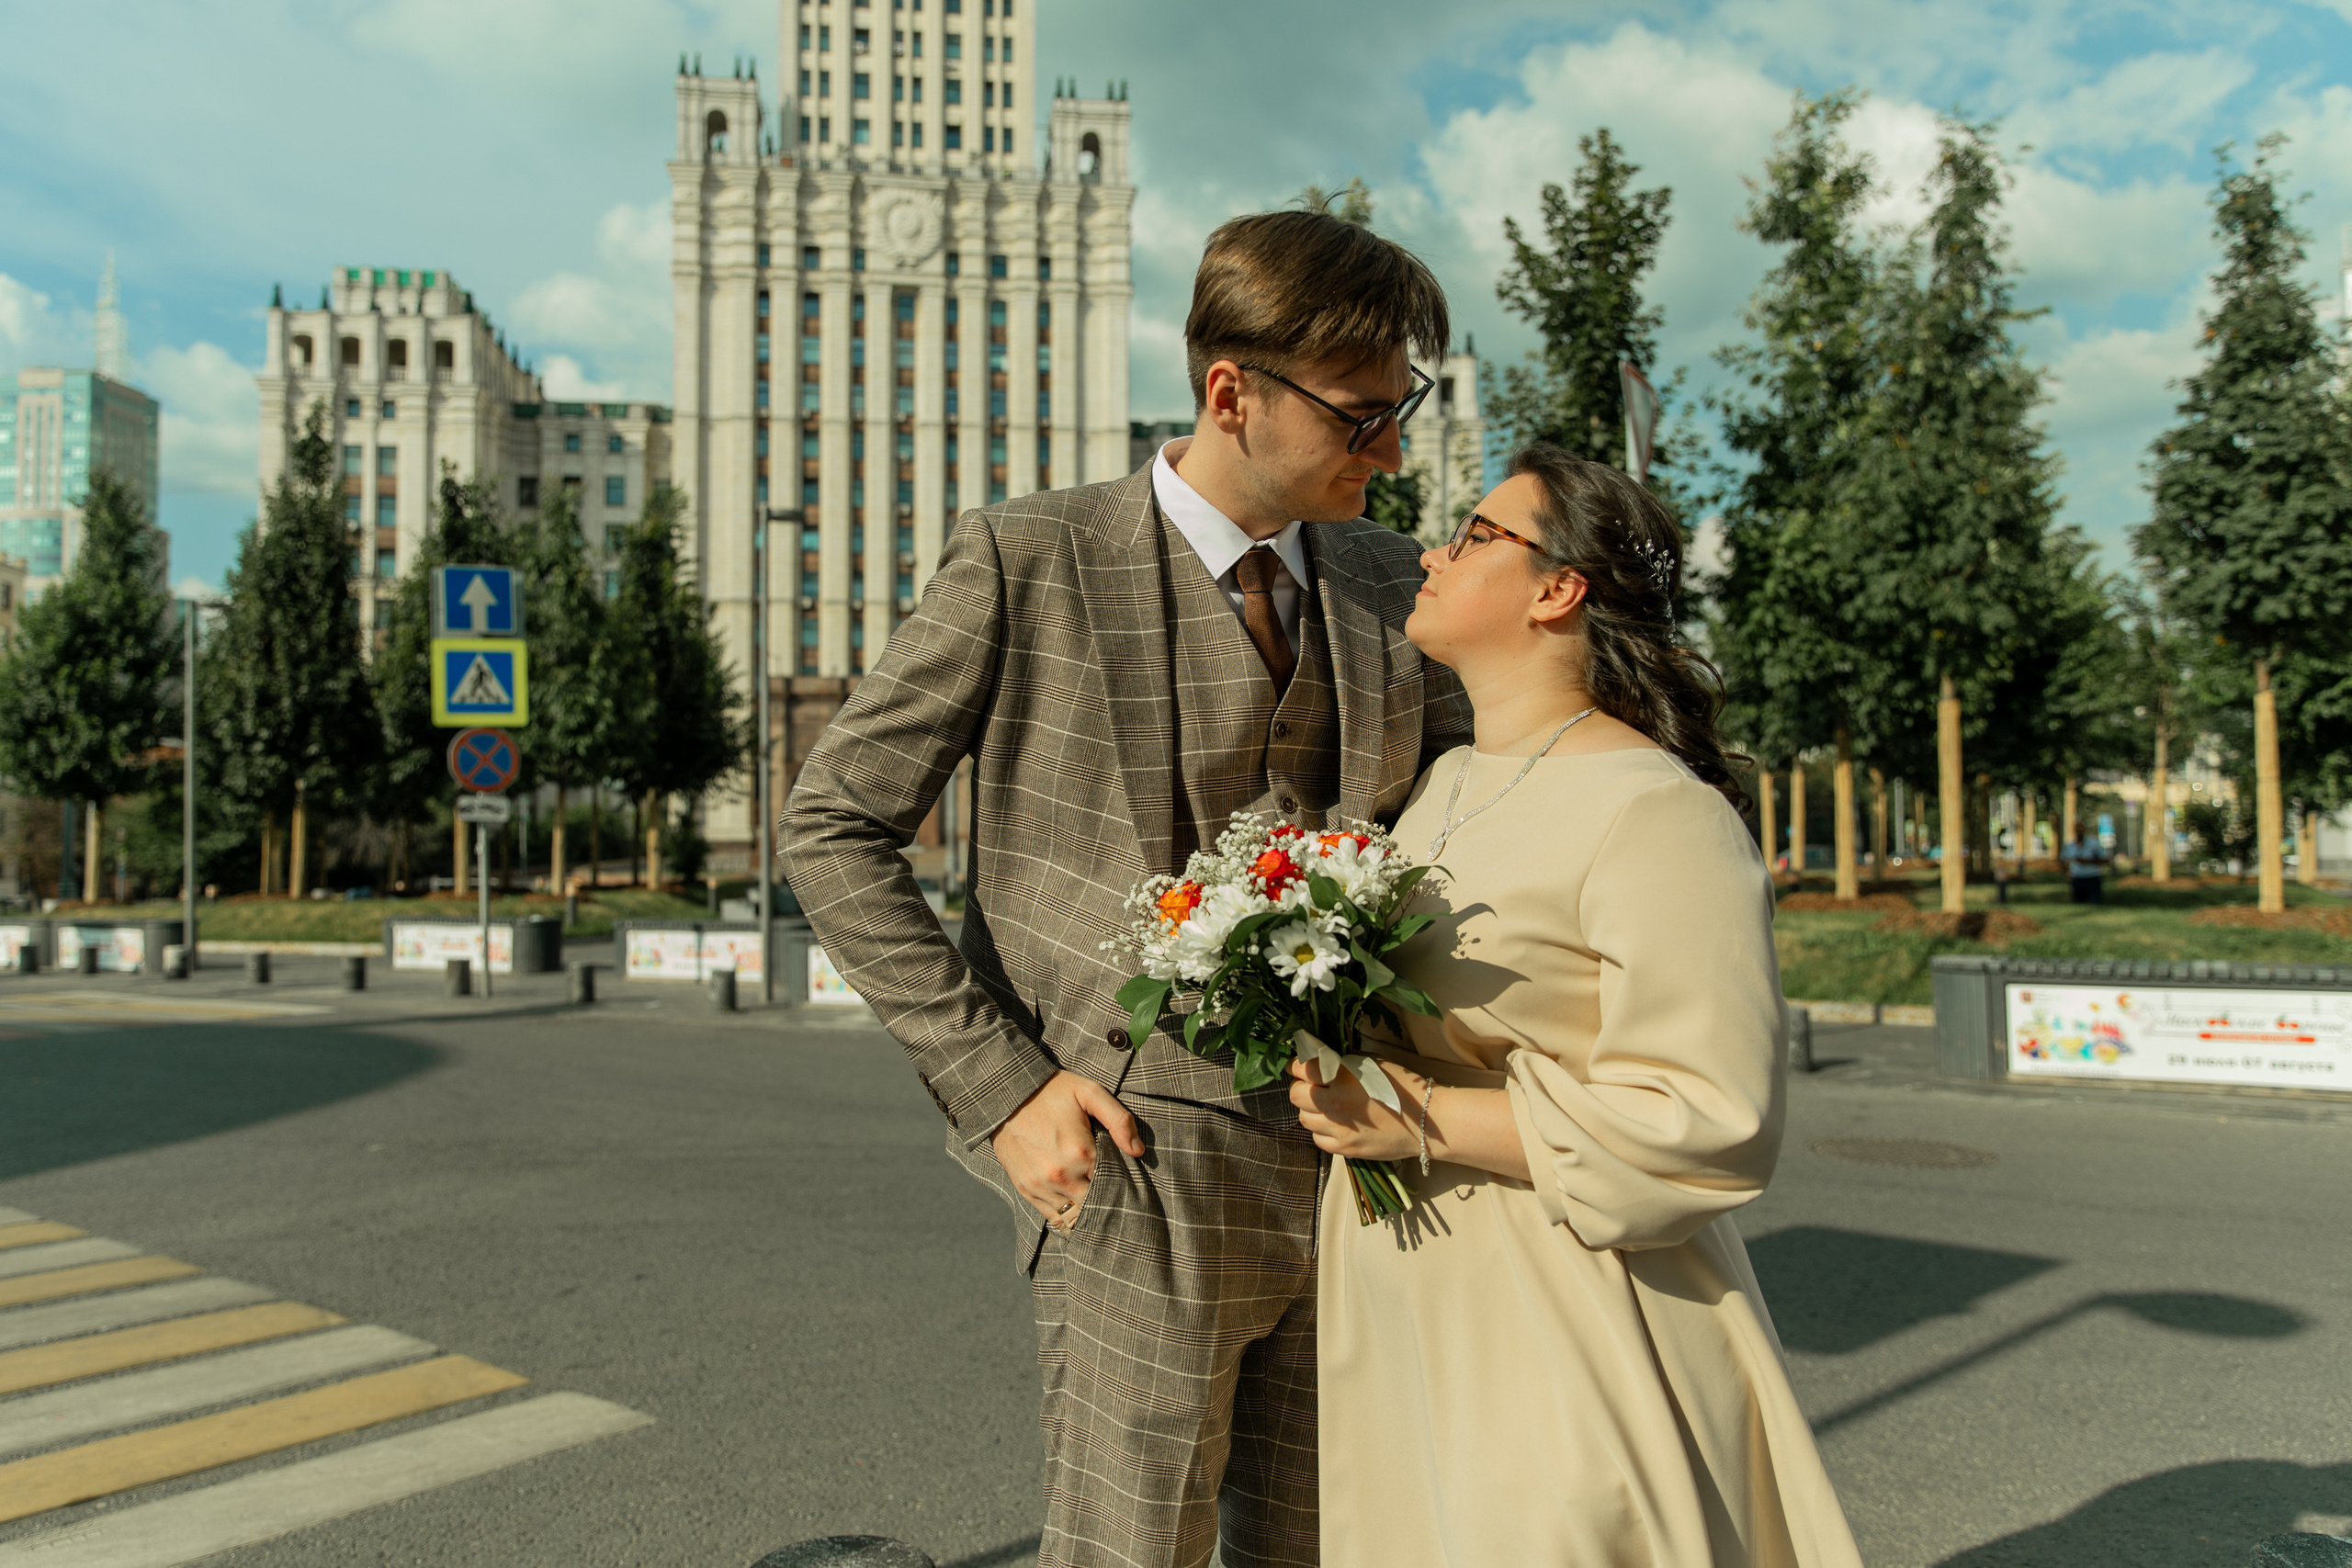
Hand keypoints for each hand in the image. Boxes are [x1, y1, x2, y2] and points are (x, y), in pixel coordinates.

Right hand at [991, 1070, 1143, 1226]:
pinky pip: (1052, 1217)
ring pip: (1074, 1217)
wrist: (1006, 1094)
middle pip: (1095, 1204)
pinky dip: (1067, 1218)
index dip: (1124, 1185)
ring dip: (1087, 1213)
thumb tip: (1138, 1151)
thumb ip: (1119, 1120)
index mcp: (1081, 1153)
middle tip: (1117, 1197)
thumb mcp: (1090, 1092)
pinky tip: (1078, 1211)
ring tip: (1098, 1207)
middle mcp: (1061, 1175)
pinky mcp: (1026, 1189)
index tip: (1130, 1183)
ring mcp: (1041, 1185)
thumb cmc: (1053, 1091)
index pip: (1113, 1183)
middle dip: (1107, 1202)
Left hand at [1288, 1055, 1418, 1161]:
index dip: (1298, 1065)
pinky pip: (1319, 1139)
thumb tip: (1321, 1060)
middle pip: (1296, 1095)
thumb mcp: (1373, 1063)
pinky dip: (1323, 1131)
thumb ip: (1343, 1063)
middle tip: (1315, 1086)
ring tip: (1328, 1106)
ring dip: (1312, 1110)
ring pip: (1304, 1119)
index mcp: (1342, 1078)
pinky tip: (1338, 1124)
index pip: (1302, 1068)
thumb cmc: (1404, 1087)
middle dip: (1302, 1087)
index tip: (1302, 1065)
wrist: (1427, 1121)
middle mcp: (1335, 1104)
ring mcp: (1339, 1129)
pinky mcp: (1345, 1148)